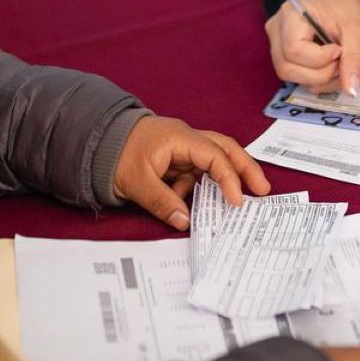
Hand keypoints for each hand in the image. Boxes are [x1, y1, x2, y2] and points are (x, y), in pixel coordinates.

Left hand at [112, 115, 270, 230]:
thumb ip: (162, 202)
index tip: (236, 201)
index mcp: (179, 139)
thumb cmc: (115, 155)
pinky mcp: (177, 158)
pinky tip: (187, 201)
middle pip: (225, 148)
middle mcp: (186, 139)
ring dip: (222, 179)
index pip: (213, 155)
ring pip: (213, 160)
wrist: (96, 142)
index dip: (229, 178)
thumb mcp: (135, 182)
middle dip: (245, 167)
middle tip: (263, 188)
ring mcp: (183, 147)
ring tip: (231, 202)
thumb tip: (184, 221)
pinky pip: (196, 172)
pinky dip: (200, 187)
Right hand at [265, 0, 359, 95]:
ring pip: (290, 76)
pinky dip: (317, 80)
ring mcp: (276, 44)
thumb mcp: (357, 30)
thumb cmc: (347, 10)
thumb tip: (350, 90)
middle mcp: (277, 29)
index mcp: (291, 14)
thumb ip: (354, 59)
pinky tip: (330, 67)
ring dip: (319, 80)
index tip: (339, 50)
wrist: (343, 3)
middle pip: (287, 68)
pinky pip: (296, 77)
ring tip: (338, 65)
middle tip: (341, 62)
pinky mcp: (283, 56)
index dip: (319, 59)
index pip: (294, 50)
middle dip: (319, 74)